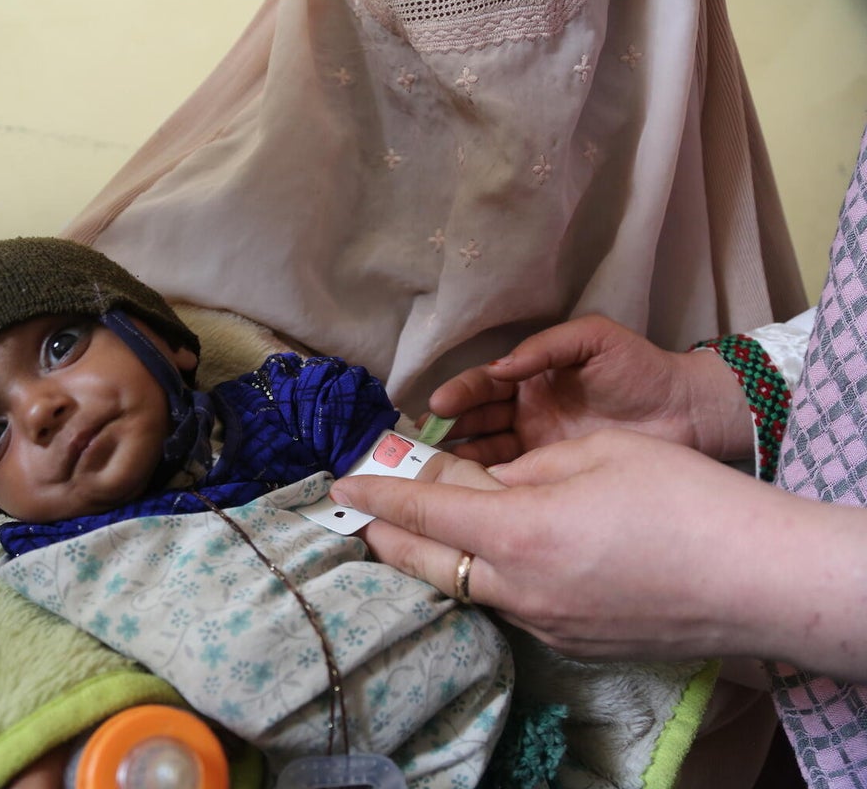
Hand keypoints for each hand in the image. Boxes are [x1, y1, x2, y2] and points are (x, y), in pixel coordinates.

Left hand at [334, 430, 866, 679]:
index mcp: (515, 532)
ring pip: (467, 589)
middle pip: (425, 564)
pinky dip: (491, 580)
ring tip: (431, 534)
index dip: (374, 496)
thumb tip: (488, 486)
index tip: (340, 487)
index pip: (419, 513)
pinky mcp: (572, 643)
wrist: (757, 579)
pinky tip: (509, 560)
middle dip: (386, 539)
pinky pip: (511, 606)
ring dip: (439, 561)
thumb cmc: (682, 499)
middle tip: (365, 519)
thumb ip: (525, 471)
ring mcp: (544, 625)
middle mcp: (516, 589)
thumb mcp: (593, 456)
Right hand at [426, 314, 750, 464]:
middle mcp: (525, 412)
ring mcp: (535, 446)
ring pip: (485, 452)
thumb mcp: (594, 340)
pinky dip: (487, 485)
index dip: (460, 393)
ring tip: (435, 472)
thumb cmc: (641, 370)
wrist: (687, 413)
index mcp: (530, 377)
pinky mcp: (552, 476)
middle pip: (475, 421)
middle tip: (422, 445)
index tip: (440, 405)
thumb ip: (549, 346)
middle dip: (448, 430)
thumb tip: (503, 364)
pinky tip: (468, 493)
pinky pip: (512, 480)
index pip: (484, 384)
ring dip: (459, 460)